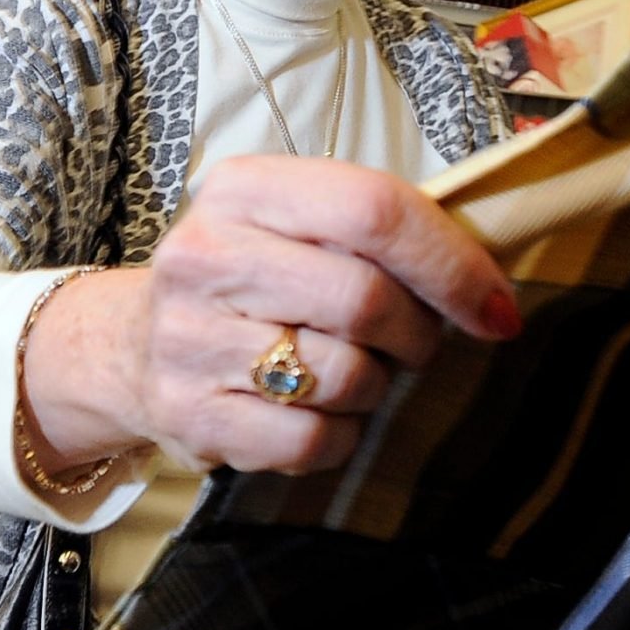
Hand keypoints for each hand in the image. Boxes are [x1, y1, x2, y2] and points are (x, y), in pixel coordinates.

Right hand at [24, 157, 519, 479]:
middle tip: (415, 346)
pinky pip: (311, 439)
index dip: (452, 264)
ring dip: (374, 388)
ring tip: (348, 374)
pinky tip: (317, 414)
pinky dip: (338, 436)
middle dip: (417, 335)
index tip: (496, 310)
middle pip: (364, 299)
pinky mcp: (189, 414)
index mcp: (244, 189)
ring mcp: (188, 339)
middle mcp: (204, 255)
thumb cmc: (252, 283)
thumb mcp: (298, 226)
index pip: (372, 211)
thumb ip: (381, 234)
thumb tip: (492, 293)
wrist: (133, 347)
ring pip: (344, 376)